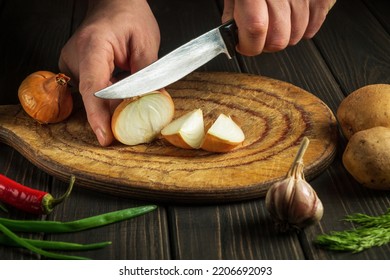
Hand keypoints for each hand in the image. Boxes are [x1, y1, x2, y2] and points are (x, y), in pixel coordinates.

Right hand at [59, 0, 159, 145]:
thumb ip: (148, 74)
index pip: (93, 87)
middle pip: (91, 97)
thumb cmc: (129, 15)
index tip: (105, 137)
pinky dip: (108, 99)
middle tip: (129, 133)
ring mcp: (73, 63)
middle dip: (110, 117)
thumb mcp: (146, 42)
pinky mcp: (77, 68)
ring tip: (130, 114)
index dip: (98, 115)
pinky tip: (122, 102)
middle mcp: (76, 56)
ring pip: (92, 96)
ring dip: (111, 107)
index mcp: (94, 46)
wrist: (114, 3)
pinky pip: (92, 90)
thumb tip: (154, 101)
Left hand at [222, 0, 335, 54]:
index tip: (244, 45)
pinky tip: (293, 18)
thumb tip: (234, 35)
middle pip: (278, 40)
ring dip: (285, 35)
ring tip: (278, 21)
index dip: (248, 45)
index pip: (255, 29)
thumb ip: (233, 12)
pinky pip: (313, 26)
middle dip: (267, 45)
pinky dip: (304, 28)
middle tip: (261, 35)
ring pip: (296, 36)